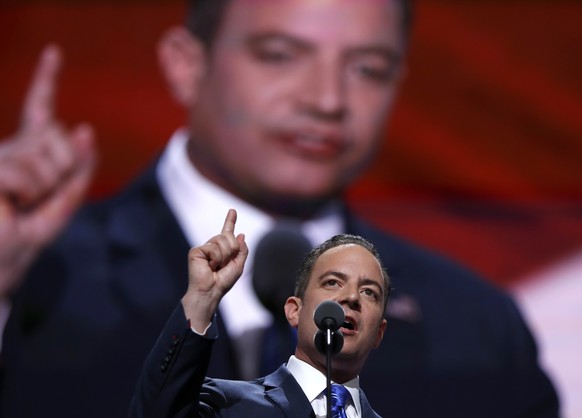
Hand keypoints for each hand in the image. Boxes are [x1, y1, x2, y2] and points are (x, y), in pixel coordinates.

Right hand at [0, 44, 96, 295]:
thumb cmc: (26, 238)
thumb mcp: (62, 204)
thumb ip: (78, 171)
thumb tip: (84, 129)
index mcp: (28, 153)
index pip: (39, 111)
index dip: (46, 80)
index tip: (54, 53)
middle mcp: (11, 148)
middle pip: (61, 137)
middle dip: (66, 169)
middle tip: (42, 196)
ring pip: (47, 155)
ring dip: (46, 186)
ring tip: (23, 204)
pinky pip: (27, 172)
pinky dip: (28, 193)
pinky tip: (11, 203)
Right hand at [182, 209, 247, 331]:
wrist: (210, 291)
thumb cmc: (223, 282)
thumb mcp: (238, 265)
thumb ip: (241, 250)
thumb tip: (241, 234)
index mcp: (222, 250)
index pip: (227, 232)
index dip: (230, 221)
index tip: (232, 210)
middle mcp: (212, 247)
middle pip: (228, 236)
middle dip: (231, 250)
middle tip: (224, 264)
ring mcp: (204, 248)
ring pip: (222, 240)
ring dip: (224, 256)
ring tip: (216, 267)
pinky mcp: (196, 251)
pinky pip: (213, 247)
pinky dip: (216, 258)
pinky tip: (210, 266)